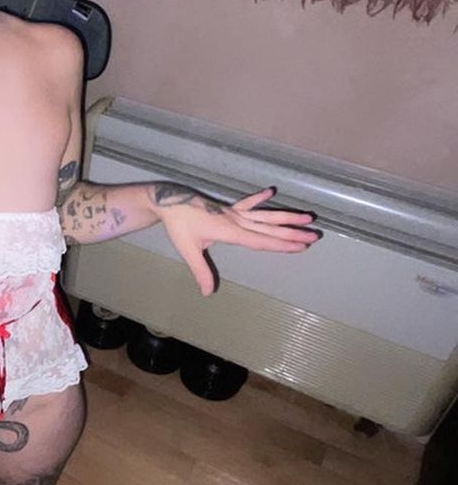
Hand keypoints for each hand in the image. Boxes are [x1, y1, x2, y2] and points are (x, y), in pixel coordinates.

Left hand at [154, 184, 319, 296]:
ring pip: (265, 215)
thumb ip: (201, 271)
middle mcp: (237, 220)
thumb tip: (207, 293)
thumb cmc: (179, 227)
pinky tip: (271, 191)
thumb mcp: (188, 250)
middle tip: (314, 236)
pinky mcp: (228, 207)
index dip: (282, 245)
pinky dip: (259, 198)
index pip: (261, 241)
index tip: (301, 247)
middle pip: (270, 229)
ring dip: (286, 217)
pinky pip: (247, 203)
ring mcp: (234, 212)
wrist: (169, 202)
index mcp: (230, 231)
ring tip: (307, 216)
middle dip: (293, 234)